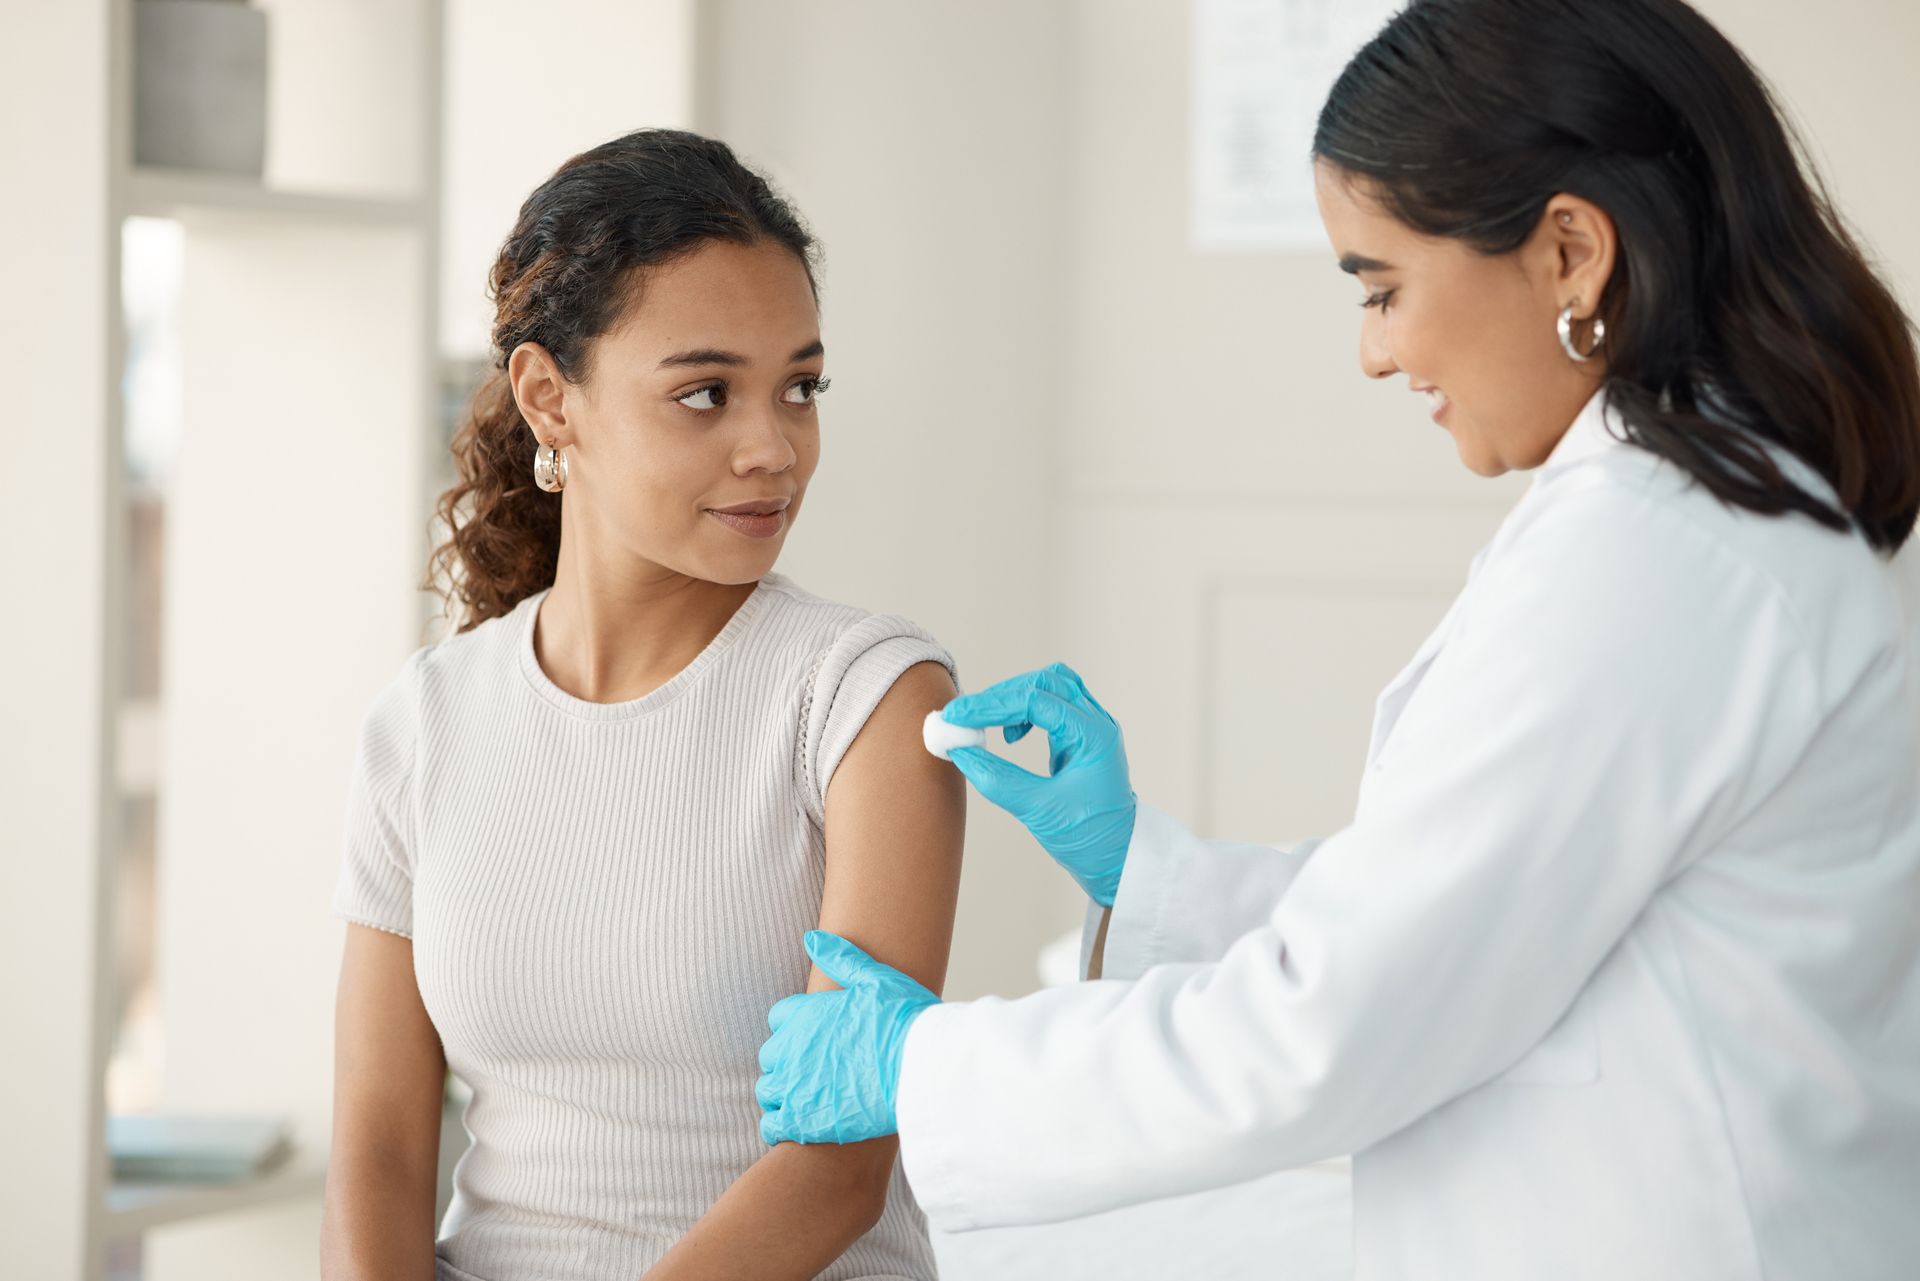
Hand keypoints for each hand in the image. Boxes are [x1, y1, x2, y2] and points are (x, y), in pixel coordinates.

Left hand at [756, 930, 939, 1144]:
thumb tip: (810, 938)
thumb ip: (840, 958)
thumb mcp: (875, 978)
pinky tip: (803, 1124)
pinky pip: (771, 1126)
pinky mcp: (802, 1121)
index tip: (814, 1040)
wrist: (922, 1068)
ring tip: (811, 1099)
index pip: (778, 1019)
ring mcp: (794, 1085)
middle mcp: (791, 1048)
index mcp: (805, 1013)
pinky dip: (780, 1126)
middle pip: (770, 1056)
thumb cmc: (905, 1020)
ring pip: (768, 1091)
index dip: (795, 1029)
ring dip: (783, 1094)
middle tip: (815, 1071)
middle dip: (787, 1062)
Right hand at [938, 662, 1136, 906]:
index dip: (992, 705)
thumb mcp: (1038, 811)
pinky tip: (1012, 736)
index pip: (1036, 701)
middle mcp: (1097, 724)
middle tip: (966, 716)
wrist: (1117, 858)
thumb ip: (996, 779)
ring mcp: (1092, 728)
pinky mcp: (1082, 737)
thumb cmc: (1089, 837)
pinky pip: (1053, 705)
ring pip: (1051, 687)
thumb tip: (959, 750)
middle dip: (1002, 696)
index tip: (957, 716)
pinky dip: (1026, 711)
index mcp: (1094, 736)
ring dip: (1016, 698)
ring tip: (990, 724)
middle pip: (1045, 682)